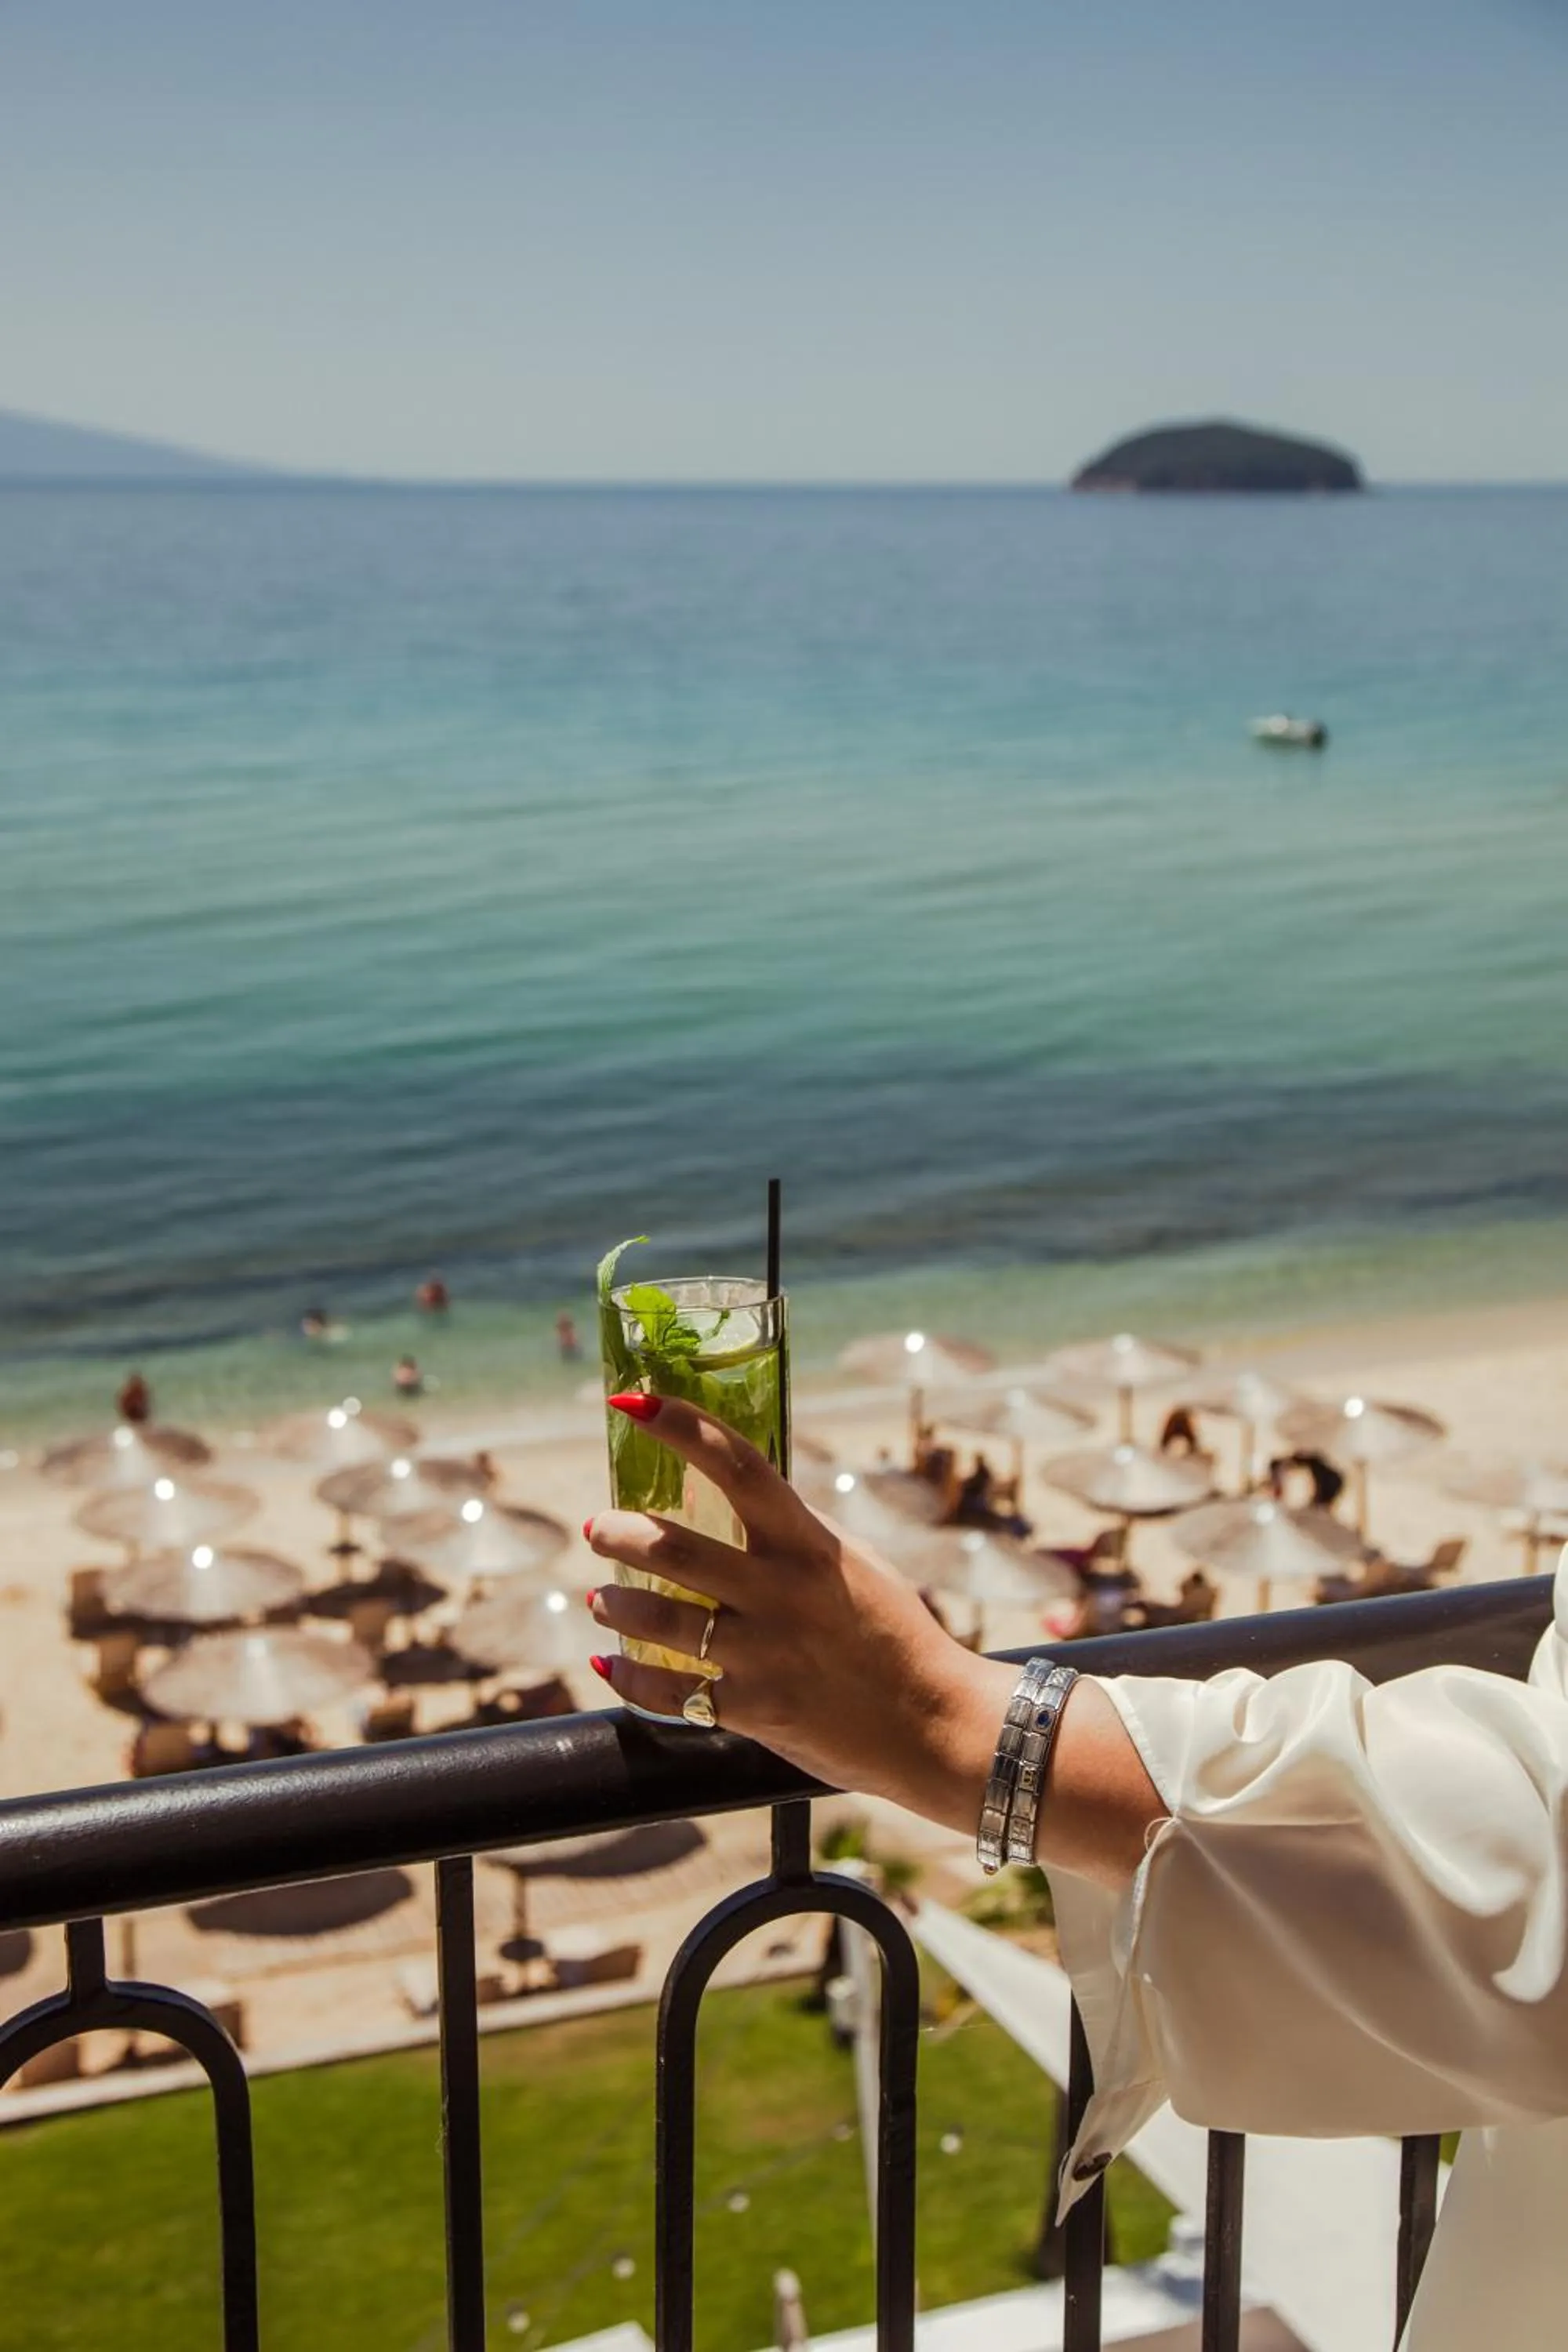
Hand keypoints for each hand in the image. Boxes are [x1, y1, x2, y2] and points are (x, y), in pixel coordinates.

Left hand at [585, 1394, 1166, 1885]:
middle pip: (675, 1546)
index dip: (681, 1427)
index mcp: (811, 1544)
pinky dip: (630, 1677)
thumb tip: (736, 1500)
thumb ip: (795, 1536)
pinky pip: (669, 1692)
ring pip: (658, 1619)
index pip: (739, 1466)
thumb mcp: (853, 1566)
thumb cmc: (894, 1636)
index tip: (632, 1403)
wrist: (937, 1726)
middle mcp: (784, 1592)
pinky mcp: (755, 1711)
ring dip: (615, 1604)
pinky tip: (612, 1663)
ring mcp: (766, 1653)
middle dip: (619, 1532)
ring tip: (602, 1599)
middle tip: (600, 1528)